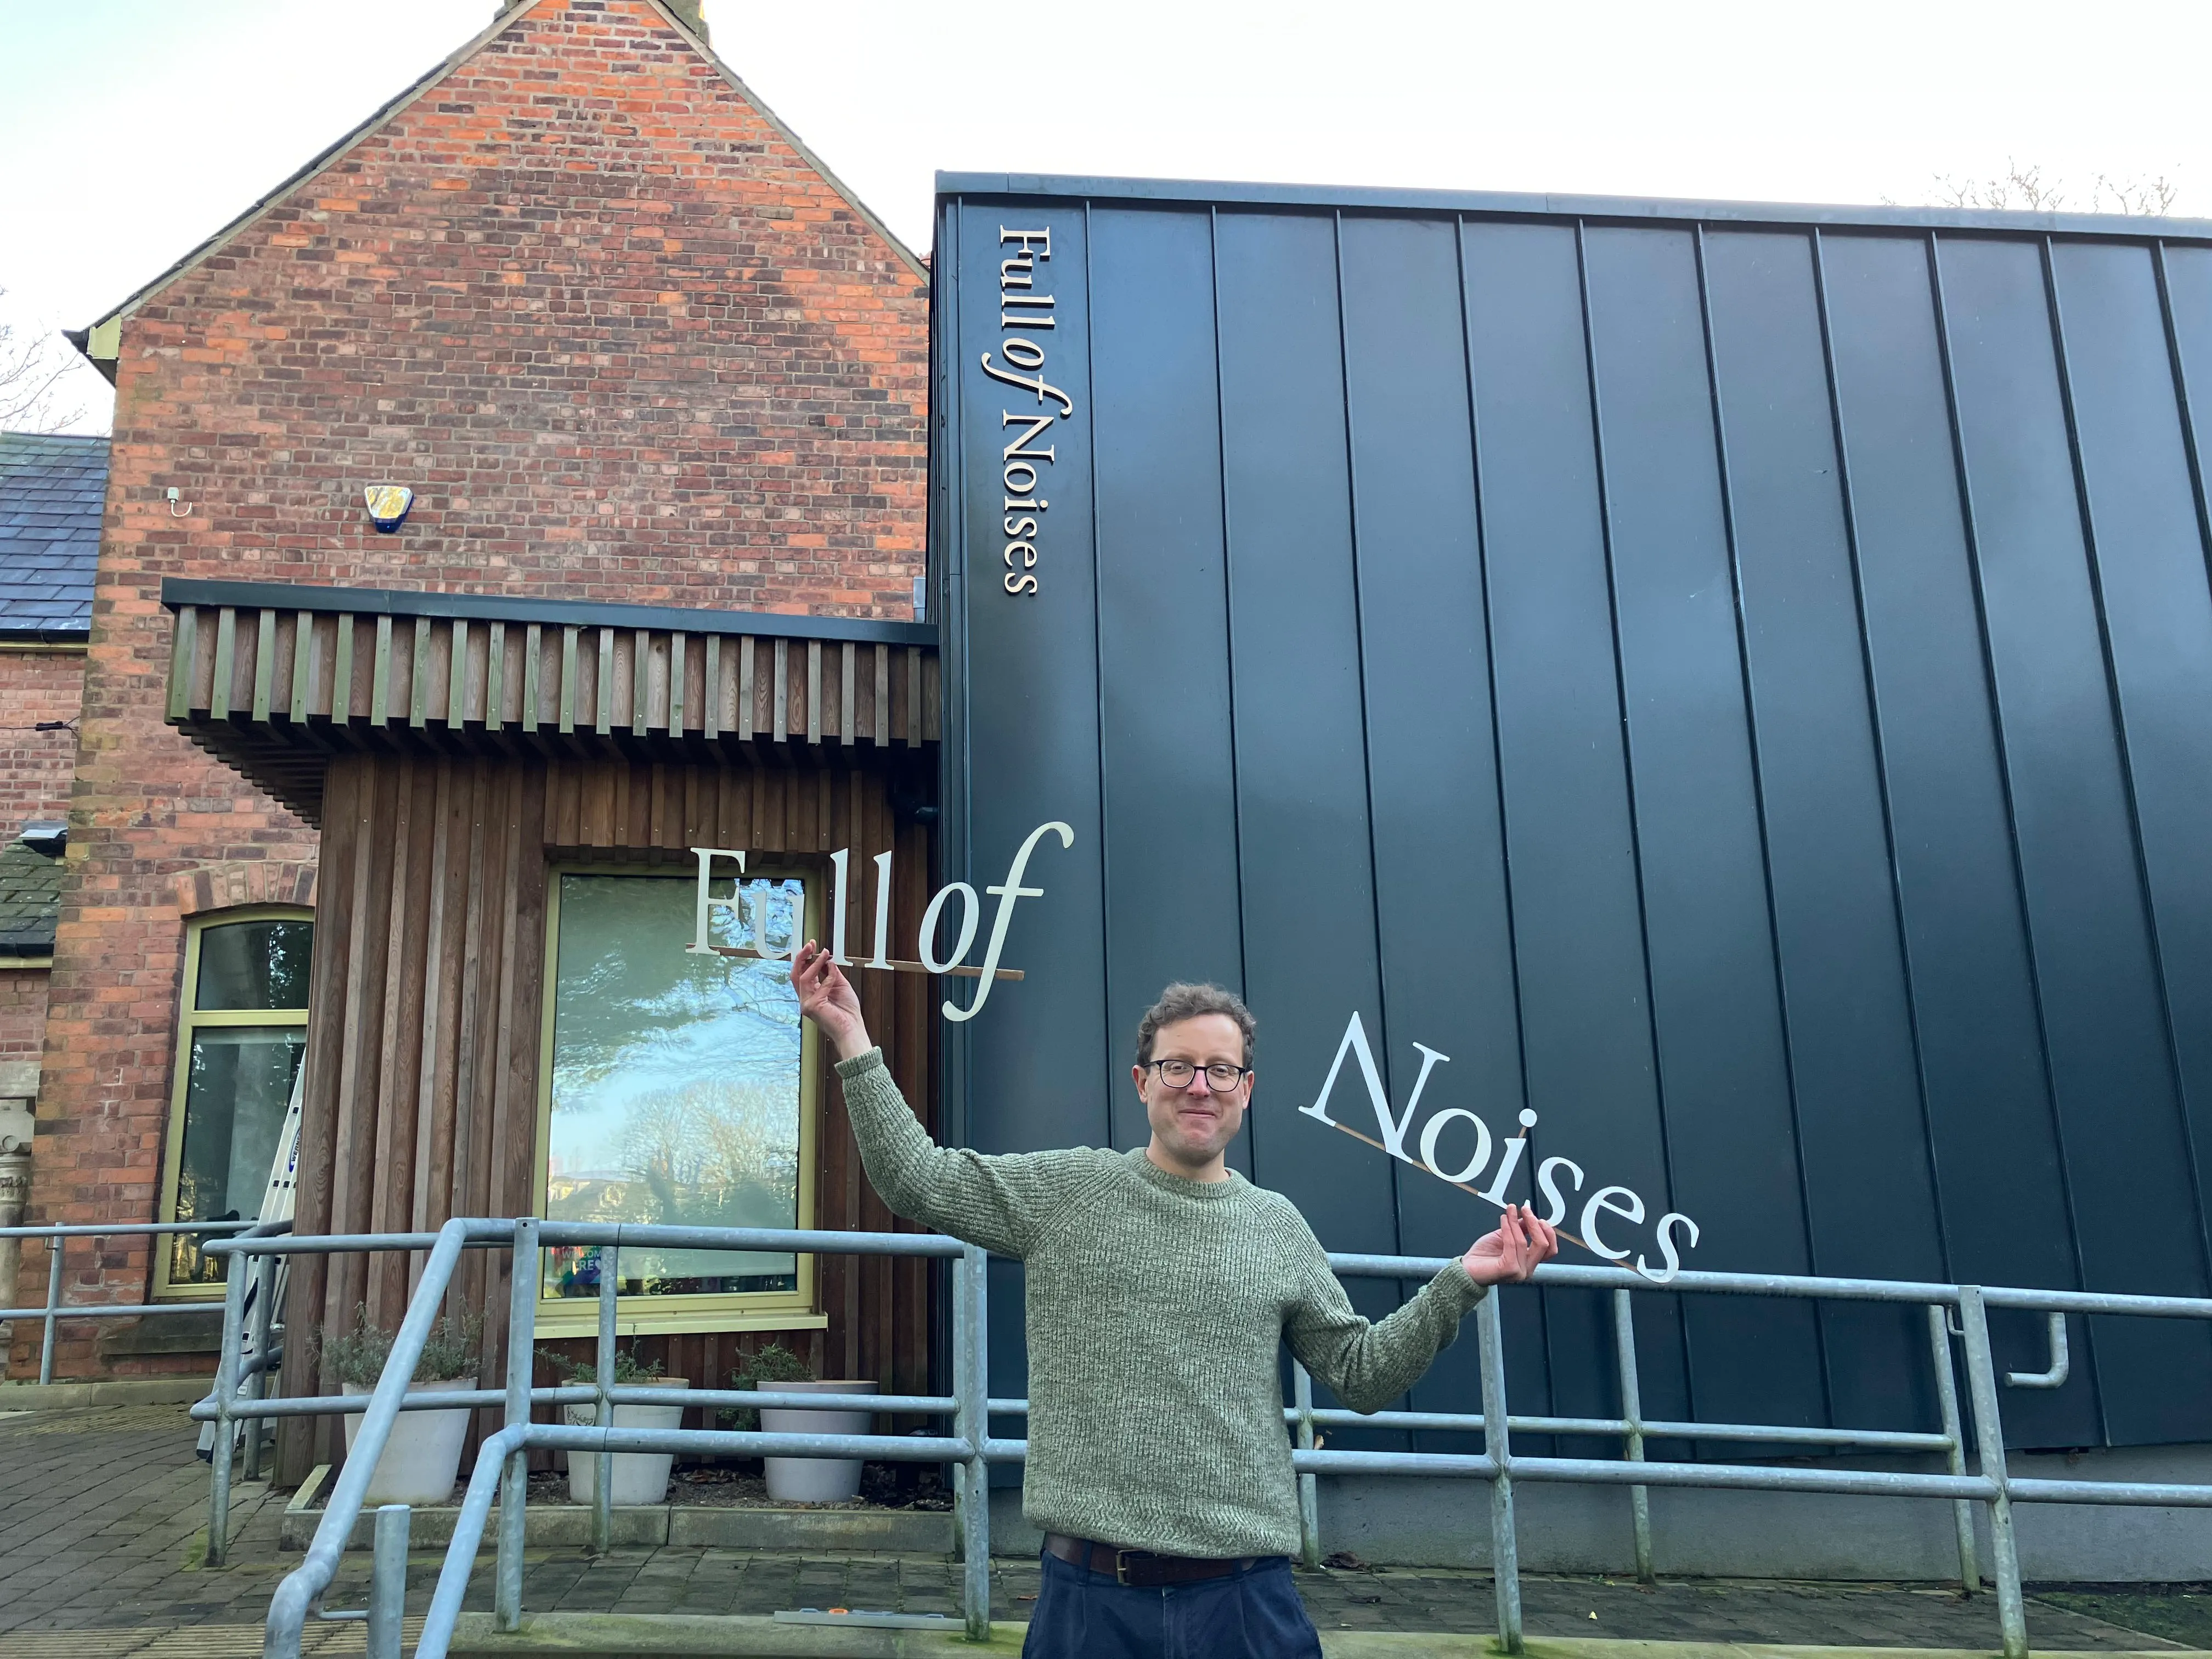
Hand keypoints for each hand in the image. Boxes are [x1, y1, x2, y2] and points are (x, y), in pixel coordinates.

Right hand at [791, 941, 872, 1060]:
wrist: (852, 1028)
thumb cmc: (847, 1011)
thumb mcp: (839, 985)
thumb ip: (831, 972)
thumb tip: (827, 958)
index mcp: (810, 994)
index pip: (801, 973)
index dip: (805, 958)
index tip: (812, 946)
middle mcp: (805, 999)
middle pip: (796, 974)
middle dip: (802, 957)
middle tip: (810, 945)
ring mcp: (806, 1003)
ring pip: (805, 977)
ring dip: (815, 963)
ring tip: (824, 953)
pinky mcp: (812, 1006)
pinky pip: (820, 985)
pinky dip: (829, 977)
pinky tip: (835, 972)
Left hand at [1461, 1203, 1557, 1285]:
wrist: (1467, 1268)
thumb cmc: (1484, 1255)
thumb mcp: (1506, 1237)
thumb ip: (1520, 1229)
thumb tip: (1528, 1216)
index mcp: (1529, 1262)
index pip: (1550, 1248)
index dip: (1547, 1231)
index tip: (1537, 1217)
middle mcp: (1527, 1269)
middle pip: (1543, 1245)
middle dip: (1535, 1223)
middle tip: (1525, 1210)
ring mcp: (1519, 1271)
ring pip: (1524, 1241)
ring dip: (1516, 1222)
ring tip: (1509, 1212)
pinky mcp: (1509, 1269)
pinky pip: (1511, 1244)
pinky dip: (1508, 1228)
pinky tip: (1503, 1220)